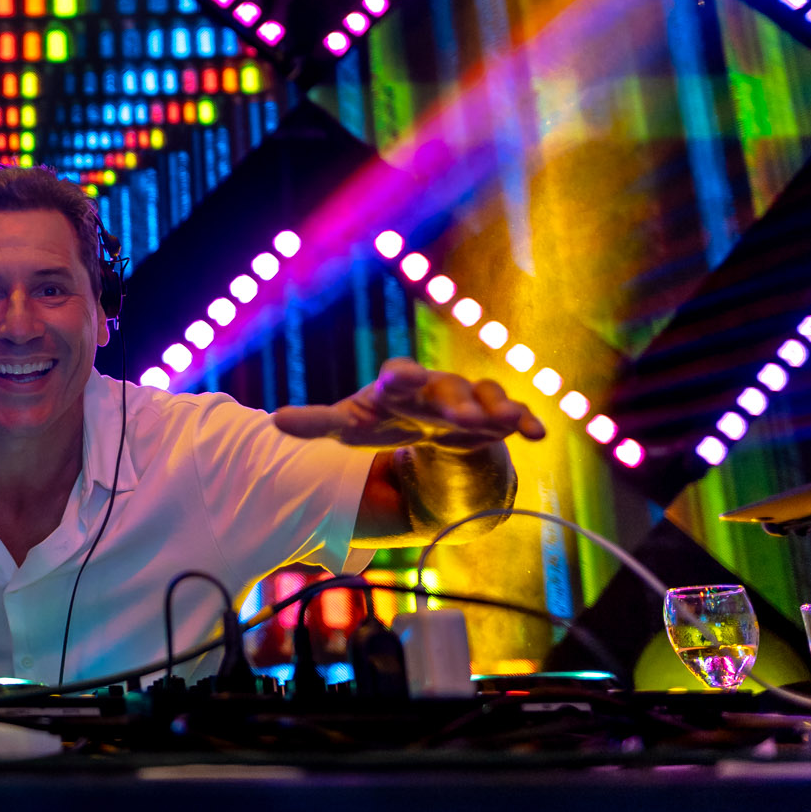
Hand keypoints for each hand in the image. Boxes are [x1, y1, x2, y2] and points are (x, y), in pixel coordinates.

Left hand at [273, 357, 544, 448]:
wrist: (428, 424)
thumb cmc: (384, 421)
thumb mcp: (350, 426)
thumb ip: (317, 423)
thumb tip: (273, 422)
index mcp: (398, 388)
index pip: (397, 377)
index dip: (399, 379)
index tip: (400, 380)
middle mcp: (435, 387)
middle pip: (445, 388)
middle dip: (452, 400)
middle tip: (459, 415)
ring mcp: (468, 400)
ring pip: (483, 397)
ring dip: (492, 409)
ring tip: (501, 423)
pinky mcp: (494, 417)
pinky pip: (513, 414)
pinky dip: (525, 420)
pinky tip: (537, 434)